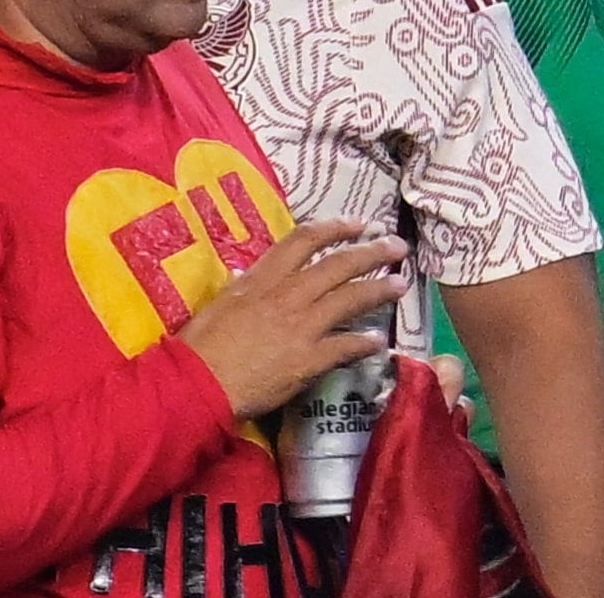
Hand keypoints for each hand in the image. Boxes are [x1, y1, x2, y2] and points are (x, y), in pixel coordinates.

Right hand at [177, 222, 402, 418]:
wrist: (202, 380)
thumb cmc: (202, 341)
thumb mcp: (220, 302)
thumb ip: (241, 286)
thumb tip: (248, 271)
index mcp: (261, 278)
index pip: (302, 240)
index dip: (334, 228)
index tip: (358, 223)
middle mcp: (287, 295)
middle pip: (336, 266)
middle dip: (370, 252)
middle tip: (396, 246)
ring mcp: (302, 326)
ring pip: (349, 300)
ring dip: (378, 290)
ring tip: (400, 284)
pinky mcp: (311, 359)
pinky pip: (347, 347)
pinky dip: (365, 343)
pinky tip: (379, 341)